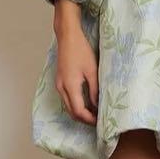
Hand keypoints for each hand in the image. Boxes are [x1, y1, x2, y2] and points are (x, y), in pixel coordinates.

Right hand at [53, 0, 98, 124]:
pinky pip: (67, 99)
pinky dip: (76, 104)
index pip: (79, 111)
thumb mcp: (92, 71)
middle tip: (98, 120)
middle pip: (72, 112)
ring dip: (80, 112)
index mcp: (70, 86)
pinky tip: (87, 102)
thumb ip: (94, 90)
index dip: (89, 119)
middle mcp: (62, 88)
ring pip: (69, 106)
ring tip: (95, 113)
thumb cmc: (81, 51)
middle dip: (84, 119)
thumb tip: (98, 105)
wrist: (67, 37)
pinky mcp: (60, 81)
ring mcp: (59, 85)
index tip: (100, 121)